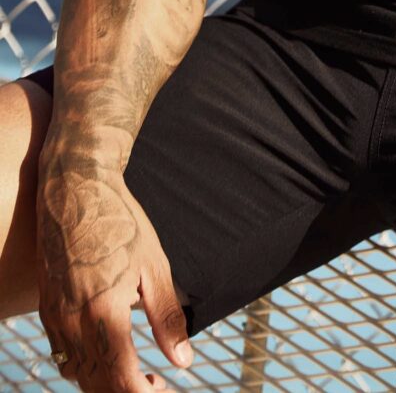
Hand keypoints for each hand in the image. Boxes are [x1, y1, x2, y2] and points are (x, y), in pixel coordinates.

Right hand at [35, 155, 193, 392]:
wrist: (75, 190)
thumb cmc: (119, 222)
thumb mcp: (154, 266)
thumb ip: (167, 317)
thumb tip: (183, 360)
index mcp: (103, 314)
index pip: (120, 381)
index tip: (163, 387)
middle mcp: (73, 323)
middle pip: (97, 385)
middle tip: (155, 382)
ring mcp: (55, 318)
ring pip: (76, 375)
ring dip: (104, 383)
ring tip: (135, 371)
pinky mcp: (46, 309)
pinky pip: (61, 356)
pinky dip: (83, 367)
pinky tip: (105, 352)